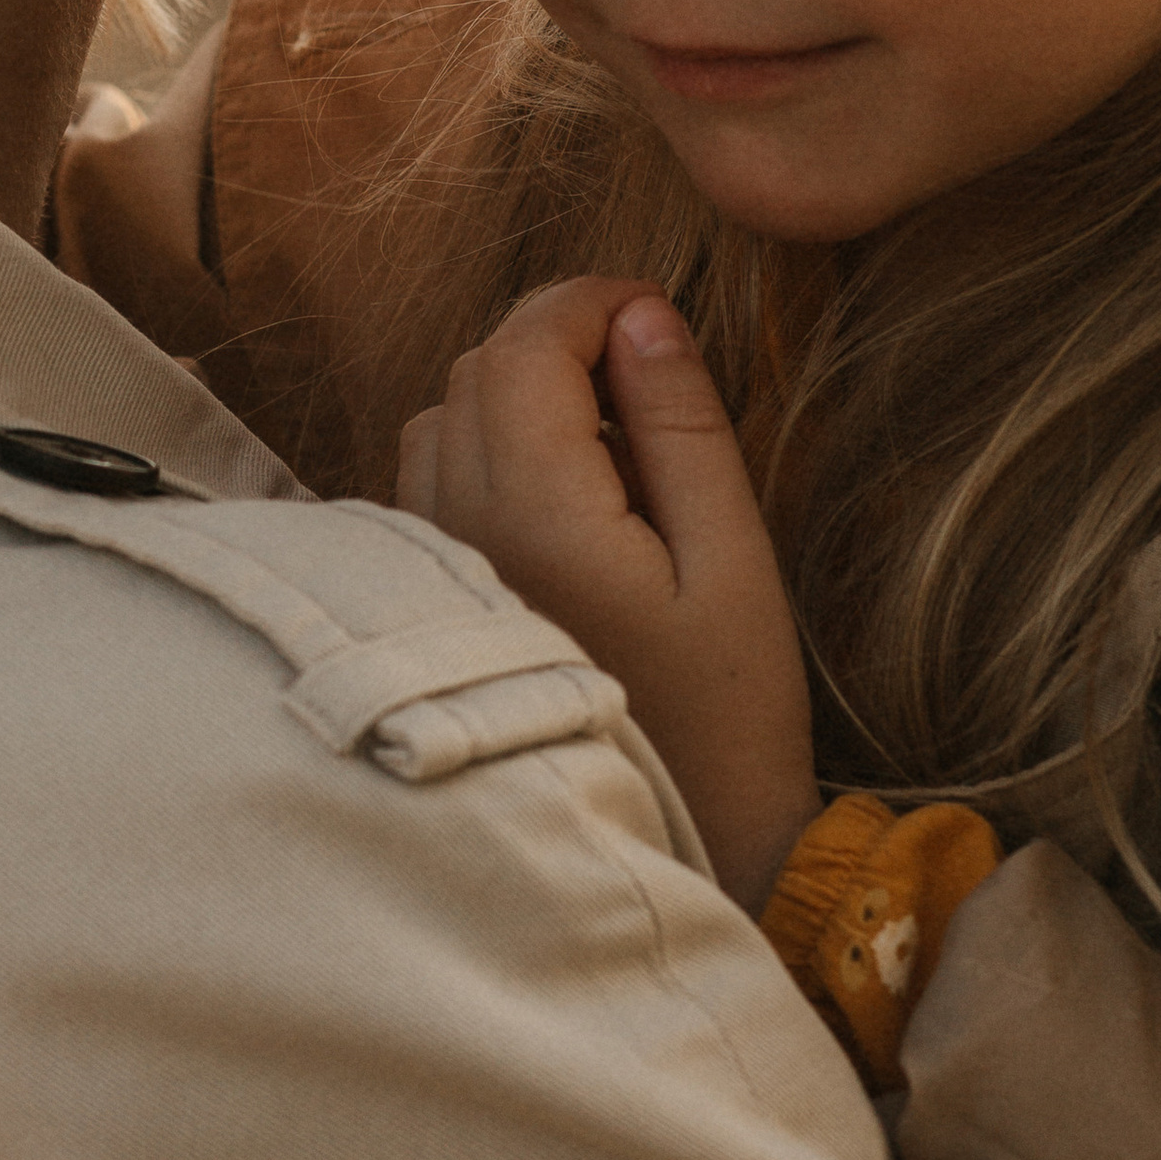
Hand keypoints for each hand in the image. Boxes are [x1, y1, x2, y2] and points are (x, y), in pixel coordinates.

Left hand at [398, 280, 819, 914]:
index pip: (524, 344)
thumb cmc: (725, 722)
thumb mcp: (732, 565)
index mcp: (538, 511)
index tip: (655, 312)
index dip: (589, 302)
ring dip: (515, 396)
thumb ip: (683, 429)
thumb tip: (643, 317)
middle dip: (554, 340)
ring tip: (609, 442)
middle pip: (475, 370)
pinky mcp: (428, 608)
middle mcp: (456, 530)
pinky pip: (430, 483)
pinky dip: (487, 453)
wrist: (678, 857)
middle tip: (644, 369)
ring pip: (441, 419)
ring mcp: (429, 572)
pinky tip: (562, 506)